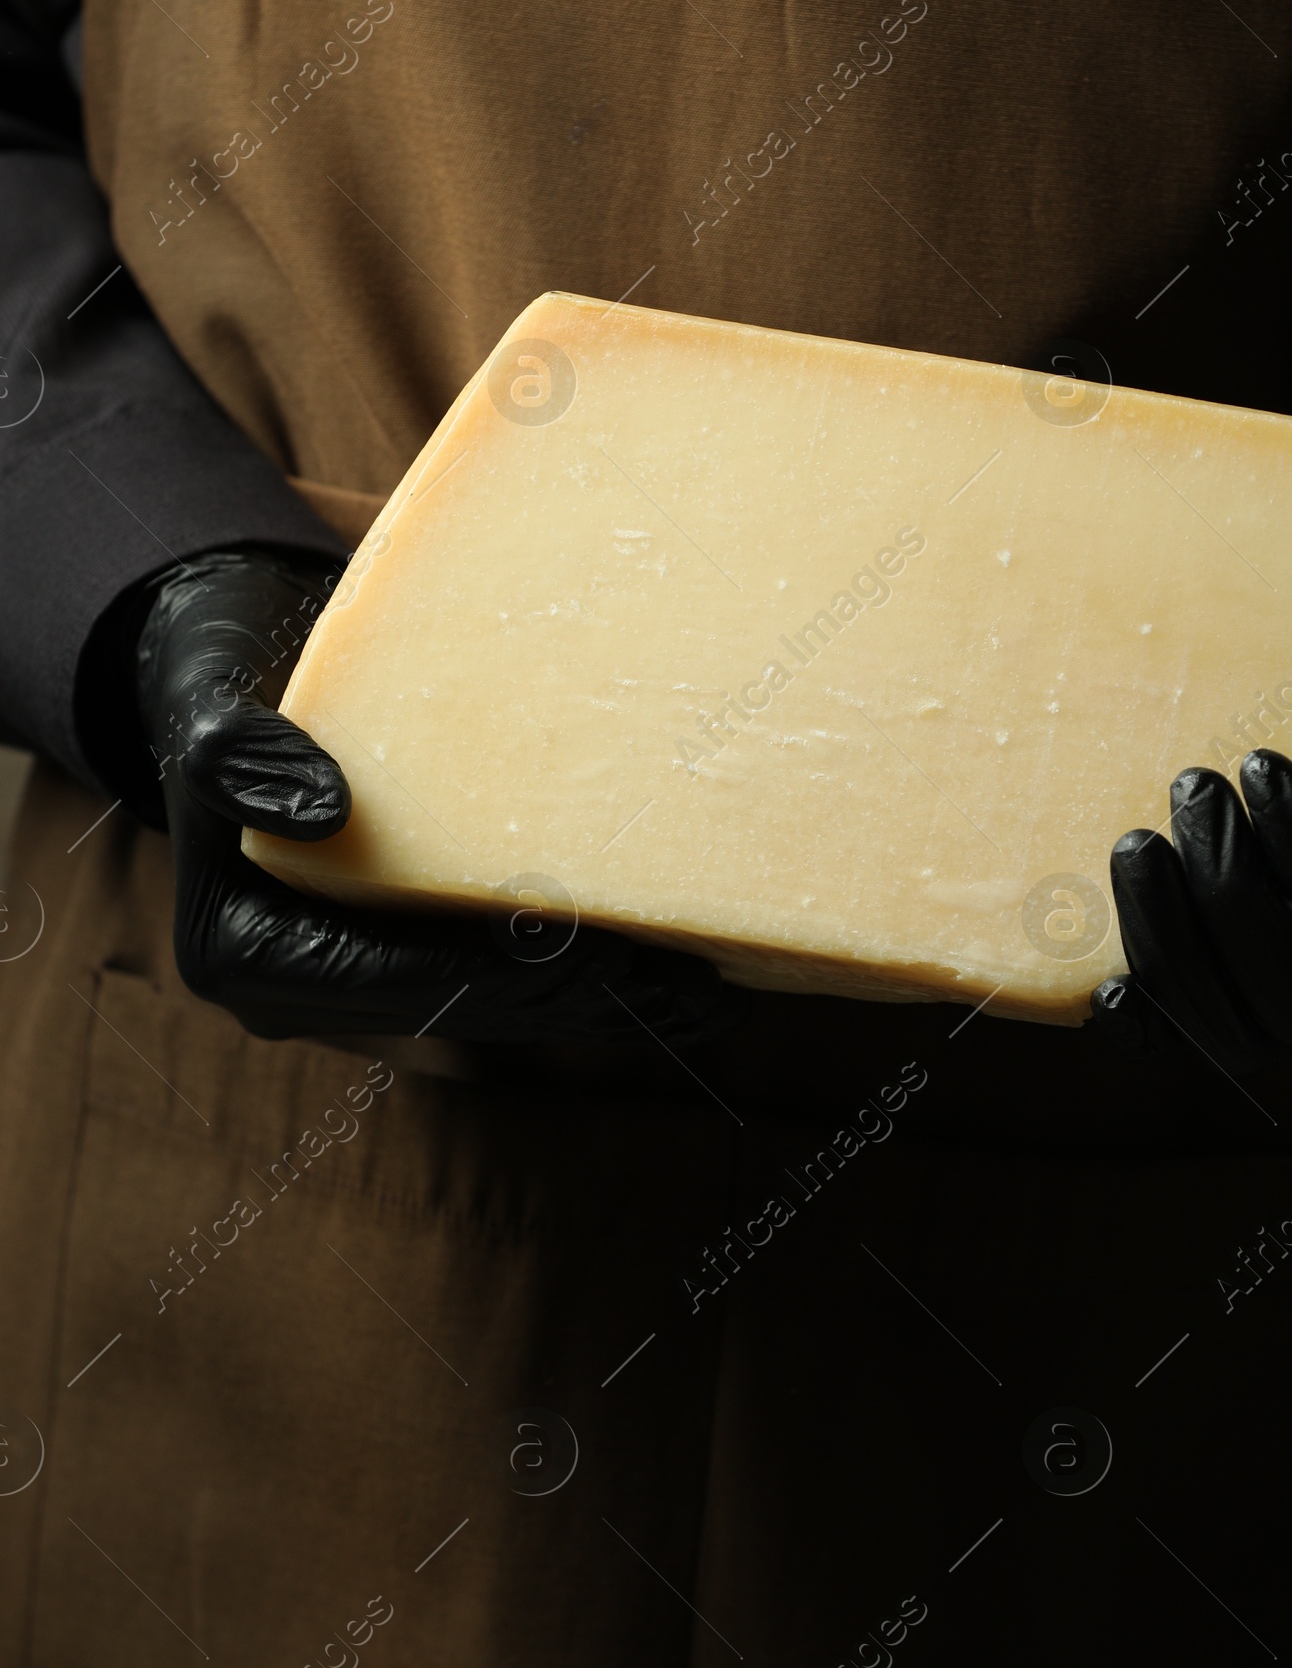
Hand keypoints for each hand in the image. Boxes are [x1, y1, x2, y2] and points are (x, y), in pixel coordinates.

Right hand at [135, 548, 725, 1046]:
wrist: (223, 659)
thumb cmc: (218, 671)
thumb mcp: (208, 695)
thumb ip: (236, 752)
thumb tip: (320, 811)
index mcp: (248, 953)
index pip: (412, 980)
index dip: (520, 978)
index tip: (617, 959)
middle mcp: (302, 986)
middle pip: (468, 1008)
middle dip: (585, 1004)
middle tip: (700, 994)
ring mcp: (354, 972)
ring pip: (493, 1003)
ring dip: (599, 1002)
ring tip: (707, 994)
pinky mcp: (397, 944)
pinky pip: (496, 970)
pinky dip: (577, 968)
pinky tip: (666, 956)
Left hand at [1088, 523, 1291, 1079]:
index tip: (1260, 764)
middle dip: (1232, 896)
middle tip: (1192, 785)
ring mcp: (1291, 988)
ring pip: (1237, 1030)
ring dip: (1173, 944)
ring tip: (1137, 843)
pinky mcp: (1220, 981)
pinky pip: (1185, 1037)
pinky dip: (1147, 1024)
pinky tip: (1108, 990)